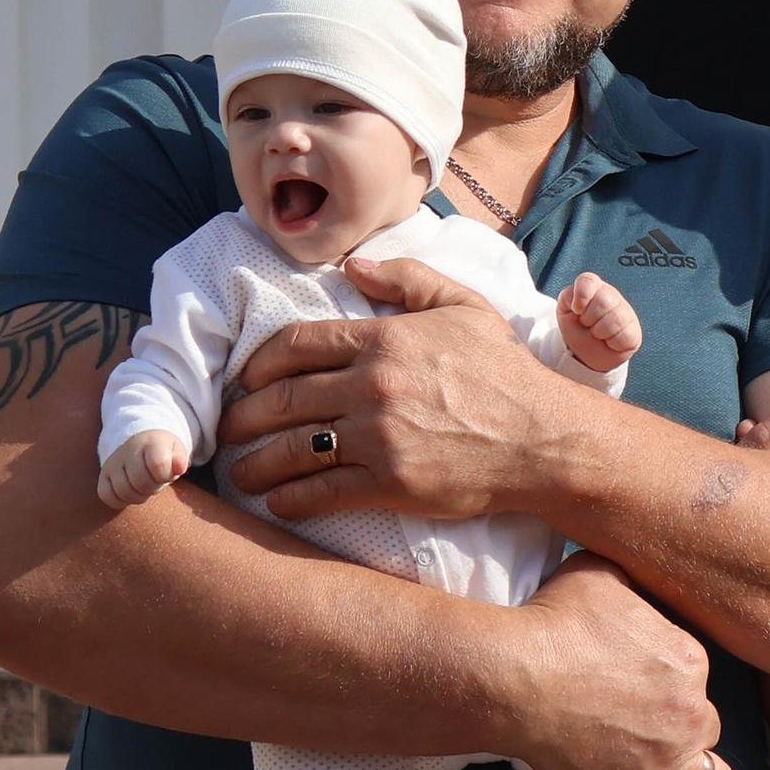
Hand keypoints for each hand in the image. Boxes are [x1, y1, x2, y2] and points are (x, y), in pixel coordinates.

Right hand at [97, 430, 185, 508]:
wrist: (139, 442)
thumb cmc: (162, 452)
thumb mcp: (176, 450)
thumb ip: (180, 460)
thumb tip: (179, 468)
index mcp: (151, 443)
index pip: (158, 466)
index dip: (165, 476)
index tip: (166, 474)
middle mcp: (129, 450)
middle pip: (141, 482)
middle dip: (152, 488)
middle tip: (155, 482)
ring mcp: (113, 462)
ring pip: (124, 491)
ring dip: (138, 496)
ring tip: (144, 487)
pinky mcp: (103, 475)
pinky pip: (106, 495)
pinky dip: (119, 500)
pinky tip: (130, 492)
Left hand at [218, 261, 584, 524]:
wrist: (543, 438)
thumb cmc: (505, 371)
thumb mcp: (463, 306)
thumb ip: (406, 279)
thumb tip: (353, 267)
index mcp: (383, 340)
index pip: (293, 345)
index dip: (257, 364)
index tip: (243, 381)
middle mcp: (372, 386)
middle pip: (280, 399)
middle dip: (242, 416)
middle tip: (226, 429)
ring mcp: (378, 437)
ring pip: (291, 448)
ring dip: (254, 463)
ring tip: (239, 472)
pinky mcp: (389, 483)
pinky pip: (320, 491)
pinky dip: (288, 499)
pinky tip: (276, 502)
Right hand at [504, 556, 730, 769]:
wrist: (513, 677)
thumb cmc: (551, 622)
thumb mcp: (600, 573)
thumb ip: (634, 579)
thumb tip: (639, 570)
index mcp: (690, 657)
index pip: (696, 671)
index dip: (670, 673)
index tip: (642, 673)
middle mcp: (691, 709)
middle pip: (702, 718)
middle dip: (680, 717)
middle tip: (642, 714)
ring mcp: (668, 757)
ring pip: (706, 769)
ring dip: (698, 767)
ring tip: (684, 768)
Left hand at [555, 270, 643, 374]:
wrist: (587, 354)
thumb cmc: (577, 328)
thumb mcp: (565, 312)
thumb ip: (567, 297)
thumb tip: (579, 301)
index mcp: (594, 287)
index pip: (588, 281)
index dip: (581, 296)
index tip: (577, 310)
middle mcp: (611, 296)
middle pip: (602, 301)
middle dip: (589, 319)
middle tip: (588, 324)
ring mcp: (625, 312)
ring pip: (614, 319)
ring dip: (599, 332)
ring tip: (598, 333)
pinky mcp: (634, 330)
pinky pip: (624, 336)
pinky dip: (612, 343)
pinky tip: (610, 341)